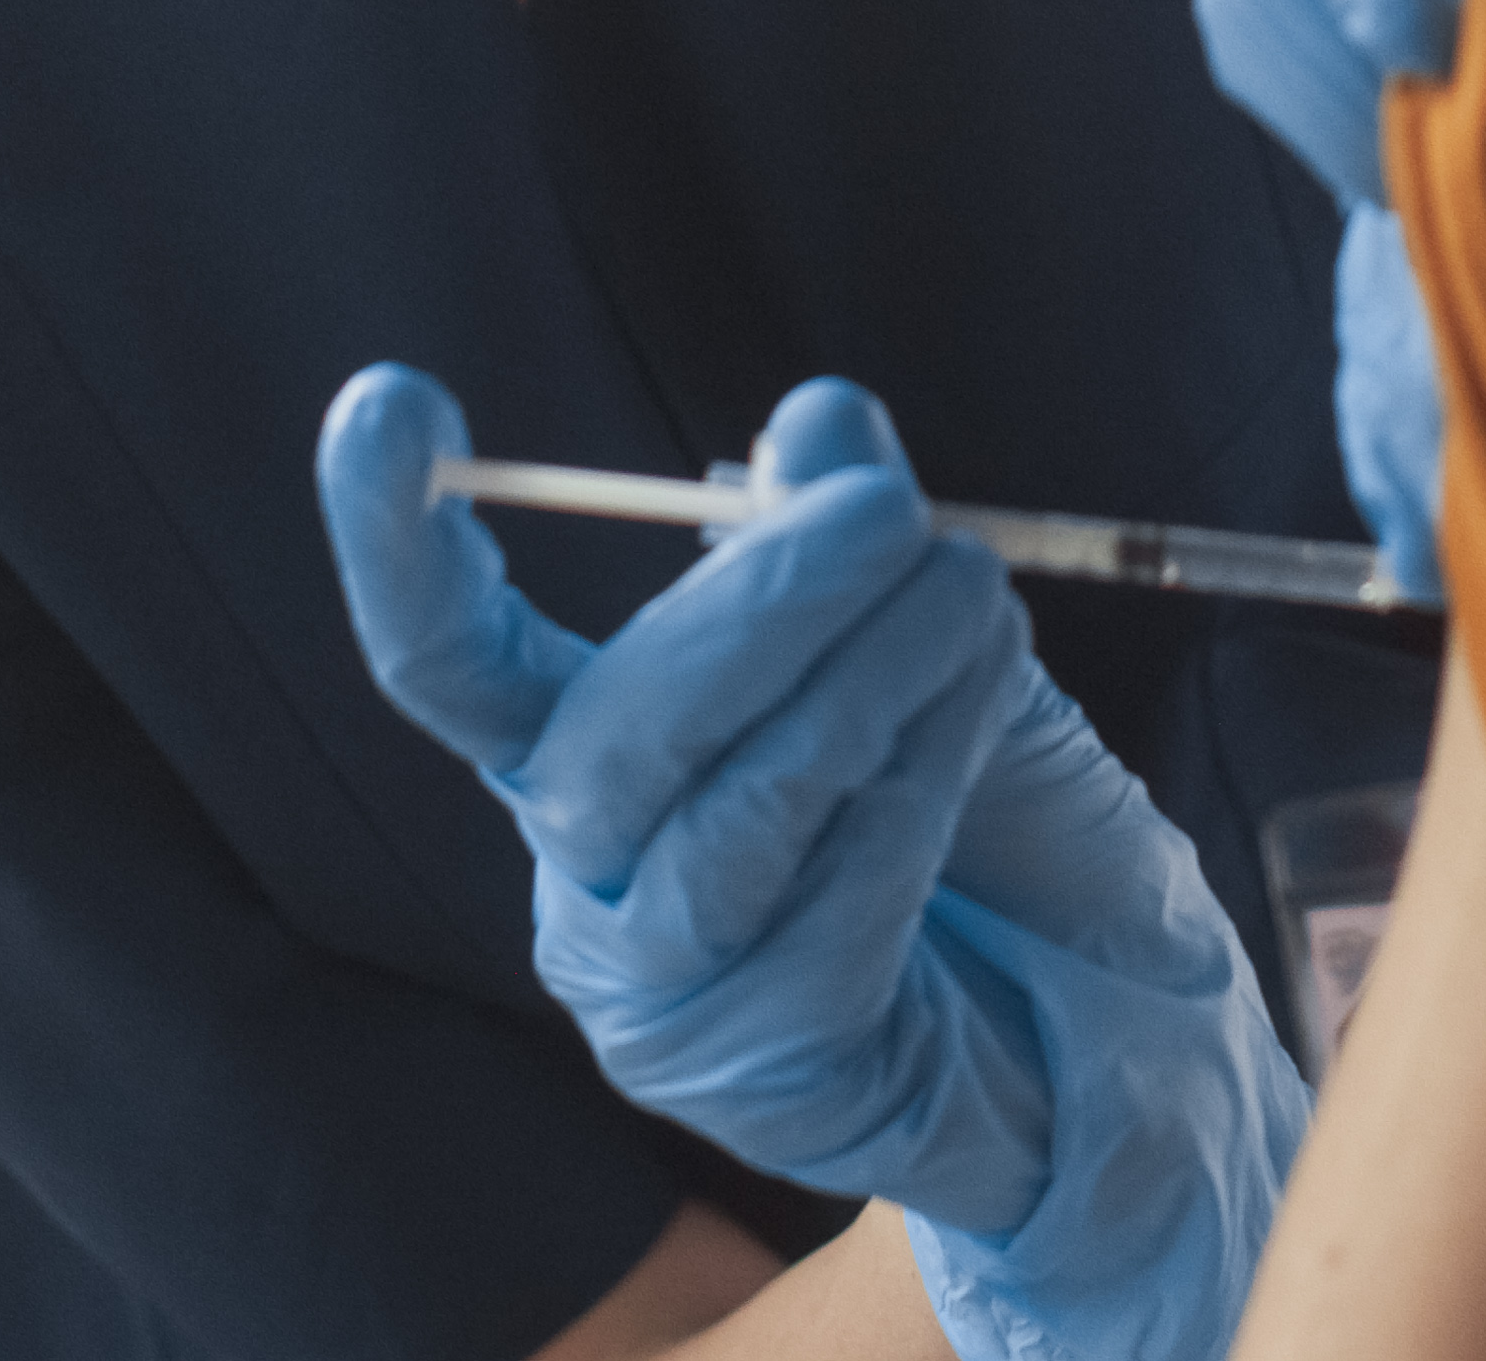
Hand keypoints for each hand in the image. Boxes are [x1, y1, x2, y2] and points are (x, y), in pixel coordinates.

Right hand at [324, 369, 1306, 1359]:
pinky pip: (837, 907)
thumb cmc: (979, 817)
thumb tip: (820, 417)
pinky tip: (984, 725)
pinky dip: (918, 789)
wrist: (1094, 1017)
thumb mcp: (929, 648)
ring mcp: (663, 999)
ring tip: (969, 588)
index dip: (396, 541)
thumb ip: (855, 541)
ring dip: (865, 683)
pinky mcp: (765, 1082)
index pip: (447, 659)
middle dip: (755, 601)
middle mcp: (588, 880)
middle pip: (606, 736)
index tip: (391, 403)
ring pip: (734, 816)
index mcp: (583, 756)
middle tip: (890, 508)